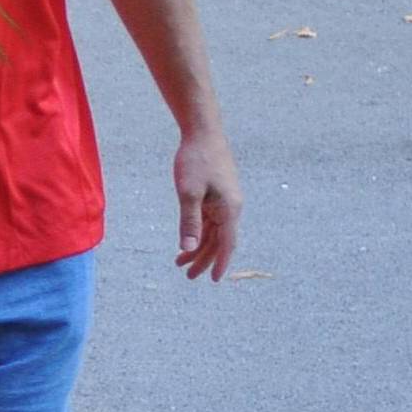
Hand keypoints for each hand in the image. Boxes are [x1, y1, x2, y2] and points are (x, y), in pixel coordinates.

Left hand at [172, 127, 241, 281]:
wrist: (202, 131)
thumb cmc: (196, 160)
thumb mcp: (189, 193)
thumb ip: (189, 222)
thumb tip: (188, 248)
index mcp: (229, 209)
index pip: (227, 244)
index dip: (220, 263)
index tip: (212, 280)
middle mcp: (231, 207)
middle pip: (218, 241)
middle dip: (203, 258)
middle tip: (187, 276)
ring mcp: (224, 201)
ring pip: (213, 231)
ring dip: (198, 246)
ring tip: (180, 261)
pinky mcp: (216, 194)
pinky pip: (209, 219)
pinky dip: (198, 231)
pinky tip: (187, 240)